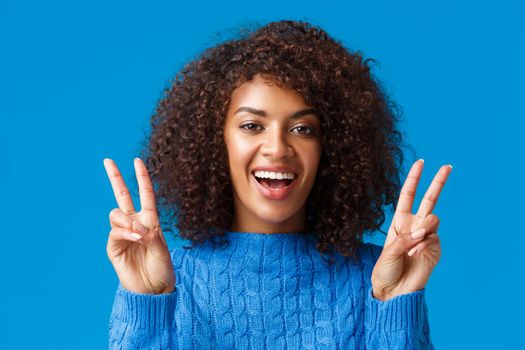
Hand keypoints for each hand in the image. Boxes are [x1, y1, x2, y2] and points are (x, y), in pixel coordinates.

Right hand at [103, 157, 174, 293]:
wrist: (153, 290)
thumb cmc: (162, 269)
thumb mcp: (162, 249)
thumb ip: (149, 235)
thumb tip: (135, 227)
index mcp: (150, 221)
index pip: (145, 195)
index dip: (142, 178)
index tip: (137, 161)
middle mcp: (135, 224)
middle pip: (122, 196)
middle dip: (115, 178)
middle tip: (107, 160)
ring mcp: (123, 234)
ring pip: (117, 214)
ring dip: (127, 220)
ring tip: (140, 235)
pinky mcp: (113, 247)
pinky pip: (115, 231)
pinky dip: (126, 233)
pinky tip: (135, 239)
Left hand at [371, 159, 451, 300]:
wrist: (393, 291)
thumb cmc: (385, 270)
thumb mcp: (388, 251)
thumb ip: (404, 239)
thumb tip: (422, 232)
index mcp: (399, 221)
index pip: (408, 196)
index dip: (413, 179)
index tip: (420, 162)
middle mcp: (414, 226)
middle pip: (429, 199)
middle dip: (438, 182)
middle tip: (448, 166)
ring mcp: (427, 236)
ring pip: (433, 219)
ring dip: (424, 227)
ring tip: (414, 241)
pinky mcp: (435, 249)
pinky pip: (434, 237)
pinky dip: (424, 243)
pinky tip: (416, 253)